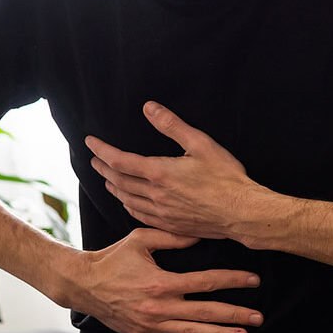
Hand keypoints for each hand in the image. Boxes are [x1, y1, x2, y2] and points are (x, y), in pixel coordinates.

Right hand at [62, 228, 262, 332]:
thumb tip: (201, 234)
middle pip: (207, 312)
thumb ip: (172, 237)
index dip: (233, 280)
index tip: (254, 280)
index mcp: (161, 282)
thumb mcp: (140, 239)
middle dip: (235, 314)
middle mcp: (159, 307)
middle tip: (259, 316)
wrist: (83, 284)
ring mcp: (152, 325)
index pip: (206, 282)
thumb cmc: (112, 258)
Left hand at [85, 101, 263, 239]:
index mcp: (159, 173)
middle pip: (119, 181)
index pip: (119, 160)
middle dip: (103, 169)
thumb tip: (149, 108)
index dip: (101, 150)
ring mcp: (162, 212)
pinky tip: (127, 203)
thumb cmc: (226, 178)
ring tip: (107, 180)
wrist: (242, 213)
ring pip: (127, 200)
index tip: (90, 142)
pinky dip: (128, 206)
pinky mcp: (170, 224)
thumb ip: (172, 125)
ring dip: (114, 188)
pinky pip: (140, 215)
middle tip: (94, 161)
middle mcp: (155, 195)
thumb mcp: (201, 144)